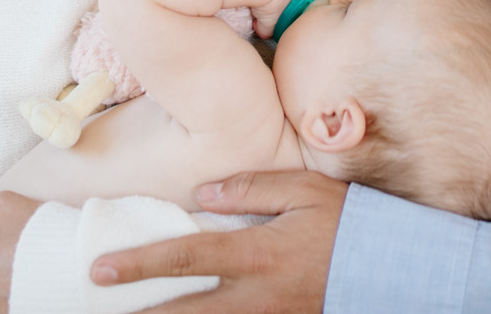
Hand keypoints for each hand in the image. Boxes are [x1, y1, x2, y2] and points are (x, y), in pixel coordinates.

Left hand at [92, 169, 345, 312]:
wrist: (396, 271)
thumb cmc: (349, 225)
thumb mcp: (304, 191)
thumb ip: (251, 189)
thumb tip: (202, 192)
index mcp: (256, 254)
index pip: (185, 257)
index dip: (140, 264)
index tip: (101, 268)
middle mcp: (254, 296)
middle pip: (182, 312)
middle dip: (138, 313)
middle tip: (94, 309)